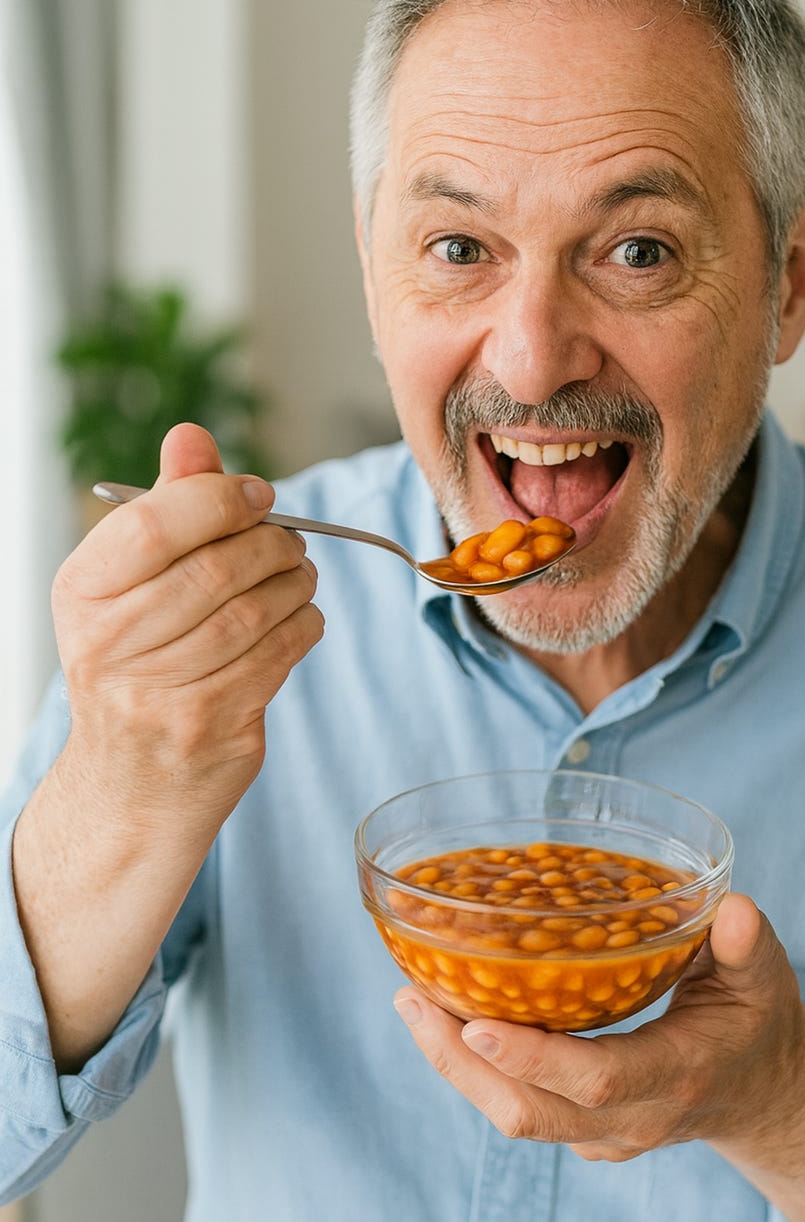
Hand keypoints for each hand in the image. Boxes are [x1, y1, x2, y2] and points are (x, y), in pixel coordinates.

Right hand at [52, 422, 324, 824]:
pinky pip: (279, 654)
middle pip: (215, 567)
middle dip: (271, 545)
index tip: (259, 496)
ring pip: (255, 611)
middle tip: (291, 543)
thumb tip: (191, 435)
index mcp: (83, 592)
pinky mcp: (211, 726)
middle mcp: (109, 643)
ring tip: (299, 576)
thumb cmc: (138, 665)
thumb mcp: (130, 587)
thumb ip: (167, 508)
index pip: (154, 522)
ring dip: (295, 584)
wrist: (131, 786)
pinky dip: (304, 626)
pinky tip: (300, 619)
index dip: (219, 499)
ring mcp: (158, 692)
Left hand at [394, 894, 804, 1159]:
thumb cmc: (757, 1022)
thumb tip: (734, 909)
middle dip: (461, 1060)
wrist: (762, 1093)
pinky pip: (520, 1105)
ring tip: (412, 1000)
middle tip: (412, 997)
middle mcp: (633, 1118)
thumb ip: (748, 947)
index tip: (475, 1021)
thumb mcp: (764, 979)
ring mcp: (603, 1134)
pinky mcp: (583, 1130)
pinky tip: (444, 1015)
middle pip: (530, 1110)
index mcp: (676, 1077)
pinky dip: (476, 1067)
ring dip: (456, 1064)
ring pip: (515, 1114)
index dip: (533, 1056)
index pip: (595, 1080)